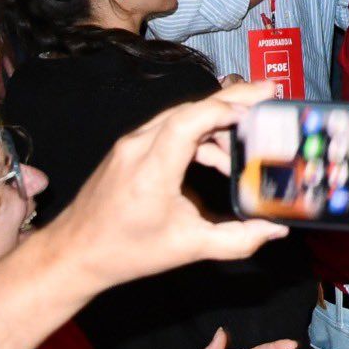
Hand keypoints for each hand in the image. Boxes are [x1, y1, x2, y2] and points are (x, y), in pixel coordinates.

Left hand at [47, 81, 286, 296]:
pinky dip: (198, 134)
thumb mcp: (188, 248)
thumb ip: (237, 239)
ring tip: (247, 139)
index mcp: (151, 170)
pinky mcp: (130, 148)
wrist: (74, 253)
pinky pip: (170, 128)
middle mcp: (138, 148)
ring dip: (216, 120)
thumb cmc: (125, 252)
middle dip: (232, 99)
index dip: (225, 109)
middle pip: (190, 108)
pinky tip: (217, 158)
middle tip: (268, 94)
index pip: (190, 120)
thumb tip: (275, 230)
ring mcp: (131, 144)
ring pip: (181, 116)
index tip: (257, 109)